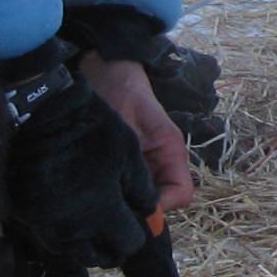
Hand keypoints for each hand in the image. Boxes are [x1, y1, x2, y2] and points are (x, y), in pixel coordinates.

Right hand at [1, 62, 151, 266]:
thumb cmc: (95, 129)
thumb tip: (150, 215)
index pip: (129, 242)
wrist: (45, 110)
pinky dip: (65, 231)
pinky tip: (72, 212)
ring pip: (74, 251)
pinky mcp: (27, 216)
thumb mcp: (131, 155)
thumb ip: (145, 192)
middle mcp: (73, 229)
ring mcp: (47, 225)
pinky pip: (52, 236)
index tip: (139, 218)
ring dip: (88, 241)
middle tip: (118, 222)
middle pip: (100, 255)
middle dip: (113, 241)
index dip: (139, 230)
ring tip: (96, 219)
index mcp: (104, 214)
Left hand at [79, 54, 194, 215]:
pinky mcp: (128, 162)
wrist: (102, 67)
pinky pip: (128, 186)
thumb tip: (139, 205)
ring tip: (99, 196)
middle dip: (139, 208)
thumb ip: (133, 165)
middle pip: (162, 199)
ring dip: (125, 200)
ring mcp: (146, 162)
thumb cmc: (117, 90)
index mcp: (171, 150)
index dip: (161, 207)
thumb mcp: (125, 129)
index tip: (131, 208)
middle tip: (110, 207)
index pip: (181, 194)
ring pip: (143, 196)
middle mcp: (163, 160)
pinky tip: (95, 186)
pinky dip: (115, 191)